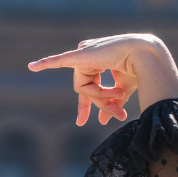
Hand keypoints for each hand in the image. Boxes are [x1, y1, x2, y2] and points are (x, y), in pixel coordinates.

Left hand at [28, 33, 177, 126]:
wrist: (145, 56)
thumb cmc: (138, 70)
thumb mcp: (121, 90)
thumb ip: (111, 103)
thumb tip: (103, 120)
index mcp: (97, 61)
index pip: (87, 87)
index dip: (86, 106)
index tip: (81, 122)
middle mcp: (88, 55)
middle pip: (86, 89)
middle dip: (101, 103)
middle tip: (118, 113)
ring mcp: (83, 54)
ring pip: (84, 87)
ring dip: (102, 96)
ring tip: (119, 94)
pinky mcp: (81, 56)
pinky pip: (59, 61)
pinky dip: (46, 64)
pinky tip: (32, 67)